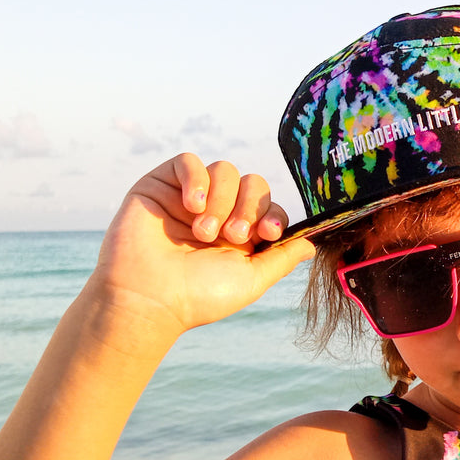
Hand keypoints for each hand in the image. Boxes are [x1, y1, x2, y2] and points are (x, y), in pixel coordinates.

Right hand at [92, 153, 314, 333]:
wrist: (147, 298)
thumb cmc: (197, 296)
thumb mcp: (252, 279)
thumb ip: (282, 257)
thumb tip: (312, 242)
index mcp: (240, 235)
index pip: (269, 207)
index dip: (273, 214)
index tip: (267, 233)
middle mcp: (217, 212)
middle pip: (252, 183)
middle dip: (249, 207)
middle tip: (233, 235)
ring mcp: (189, 197)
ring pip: (224, 171)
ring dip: (221, 200)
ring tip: (204, 232)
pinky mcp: (161, 185)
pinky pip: (188, 161)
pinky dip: (196, 179)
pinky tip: (193, 205)